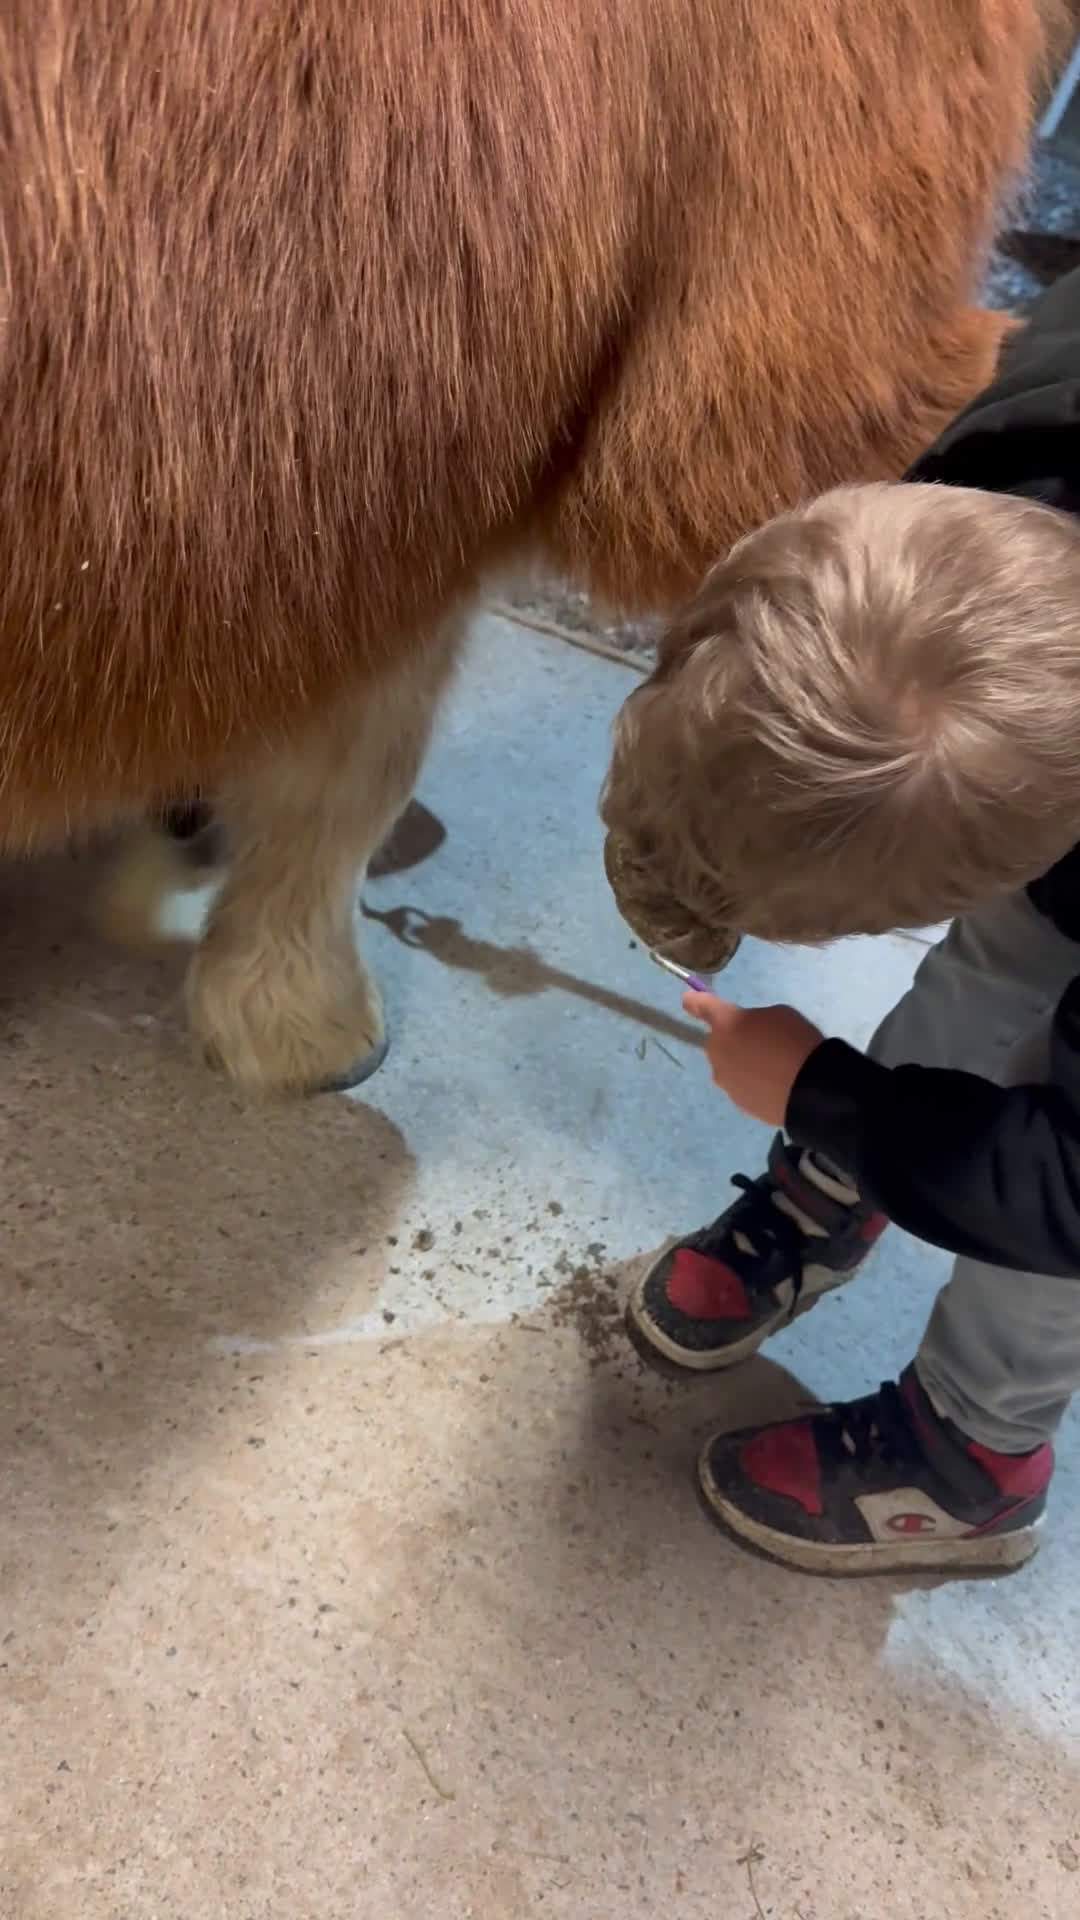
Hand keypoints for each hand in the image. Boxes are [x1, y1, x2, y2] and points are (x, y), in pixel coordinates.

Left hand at [682, 991, 824, 1125]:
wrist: (808, 1089)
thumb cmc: (794, 1041)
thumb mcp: (779, 1015)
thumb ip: (754, 1020)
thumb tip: (748, 1032)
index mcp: (726, 1023)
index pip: (703, 1007)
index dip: (696, 1002)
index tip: (687, 1000)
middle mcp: (718, 1051)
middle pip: (719, 1042)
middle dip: (733, 1040)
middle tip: (762, 1043)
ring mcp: (725, 1081)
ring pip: (729, 1066)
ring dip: (743, 1064)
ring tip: (773, 1068)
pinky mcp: (737, 1103)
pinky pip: (741, 1086)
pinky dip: (752, 1084)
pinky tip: (774, 1085)